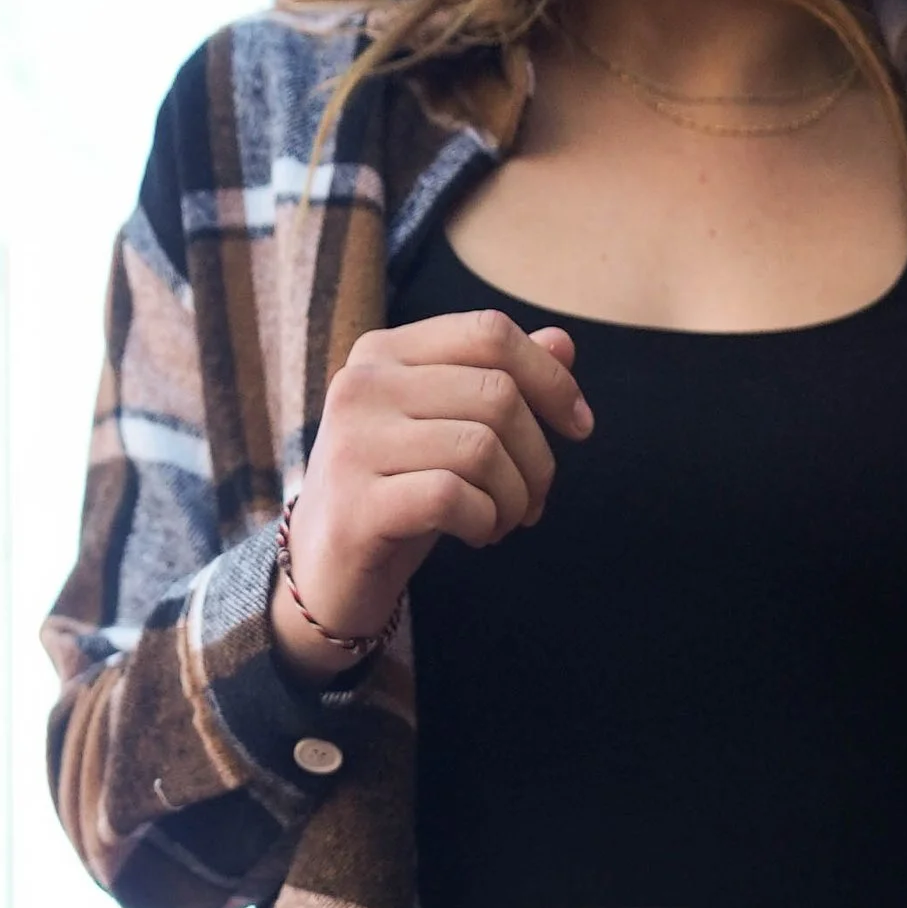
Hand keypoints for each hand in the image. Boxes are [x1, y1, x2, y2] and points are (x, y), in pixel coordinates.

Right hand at [271, 310, 594, 681]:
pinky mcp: (357, 506)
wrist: (327, 574)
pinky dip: (484, 522)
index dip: (550, 378)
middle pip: (497, 395)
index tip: (580, 427)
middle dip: (538, 457)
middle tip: (533, 501)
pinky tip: (477, 535)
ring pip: (482, 448)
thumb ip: (498, 381)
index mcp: (384, 352)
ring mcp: (353, 444)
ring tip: (502, 522)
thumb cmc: (397, 493)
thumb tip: (563, 343)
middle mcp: (362, 386)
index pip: (489, 333)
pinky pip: (453, 498)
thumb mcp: (448, 429)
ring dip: (514, 498)